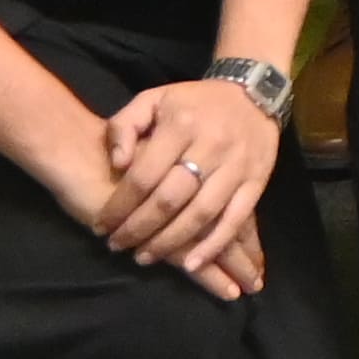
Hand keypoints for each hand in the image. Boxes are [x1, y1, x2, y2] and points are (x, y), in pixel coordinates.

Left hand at [96, 76, 282, 288]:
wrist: (253, 93)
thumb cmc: (193, 102)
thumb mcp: (153, 99)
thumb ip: (125, 126)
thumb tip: (118, 164)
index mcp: (181, 124)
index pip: (144, 175)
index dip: (119, 206)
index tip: (102, 226)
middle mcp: (210, 145)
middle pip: (169, 199)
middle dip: (139, 229)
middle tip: (117, 246)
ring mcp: (236, 166)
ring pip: (200, 214)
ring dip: (170, 243)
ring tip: (144, 257)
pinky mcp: (257, 181)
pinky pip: (235, 220)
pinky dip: (213, 246)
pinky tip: (192, 264)